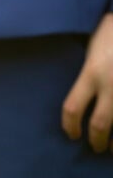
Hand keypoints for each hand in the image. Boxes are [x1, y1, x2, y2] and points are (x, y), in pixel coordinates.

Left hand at [62, 13, 112, 152]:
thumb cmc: (112, 30)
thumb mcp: (93, 47)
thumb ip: (88, 72)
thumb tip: (81, 94)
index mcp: (91, 73)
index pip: (72, 109)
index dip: (69, 126)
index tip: (72, 134)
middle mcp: (112, 84)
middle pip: (99, 125)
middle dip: (97, 140)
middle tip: (96, 147)